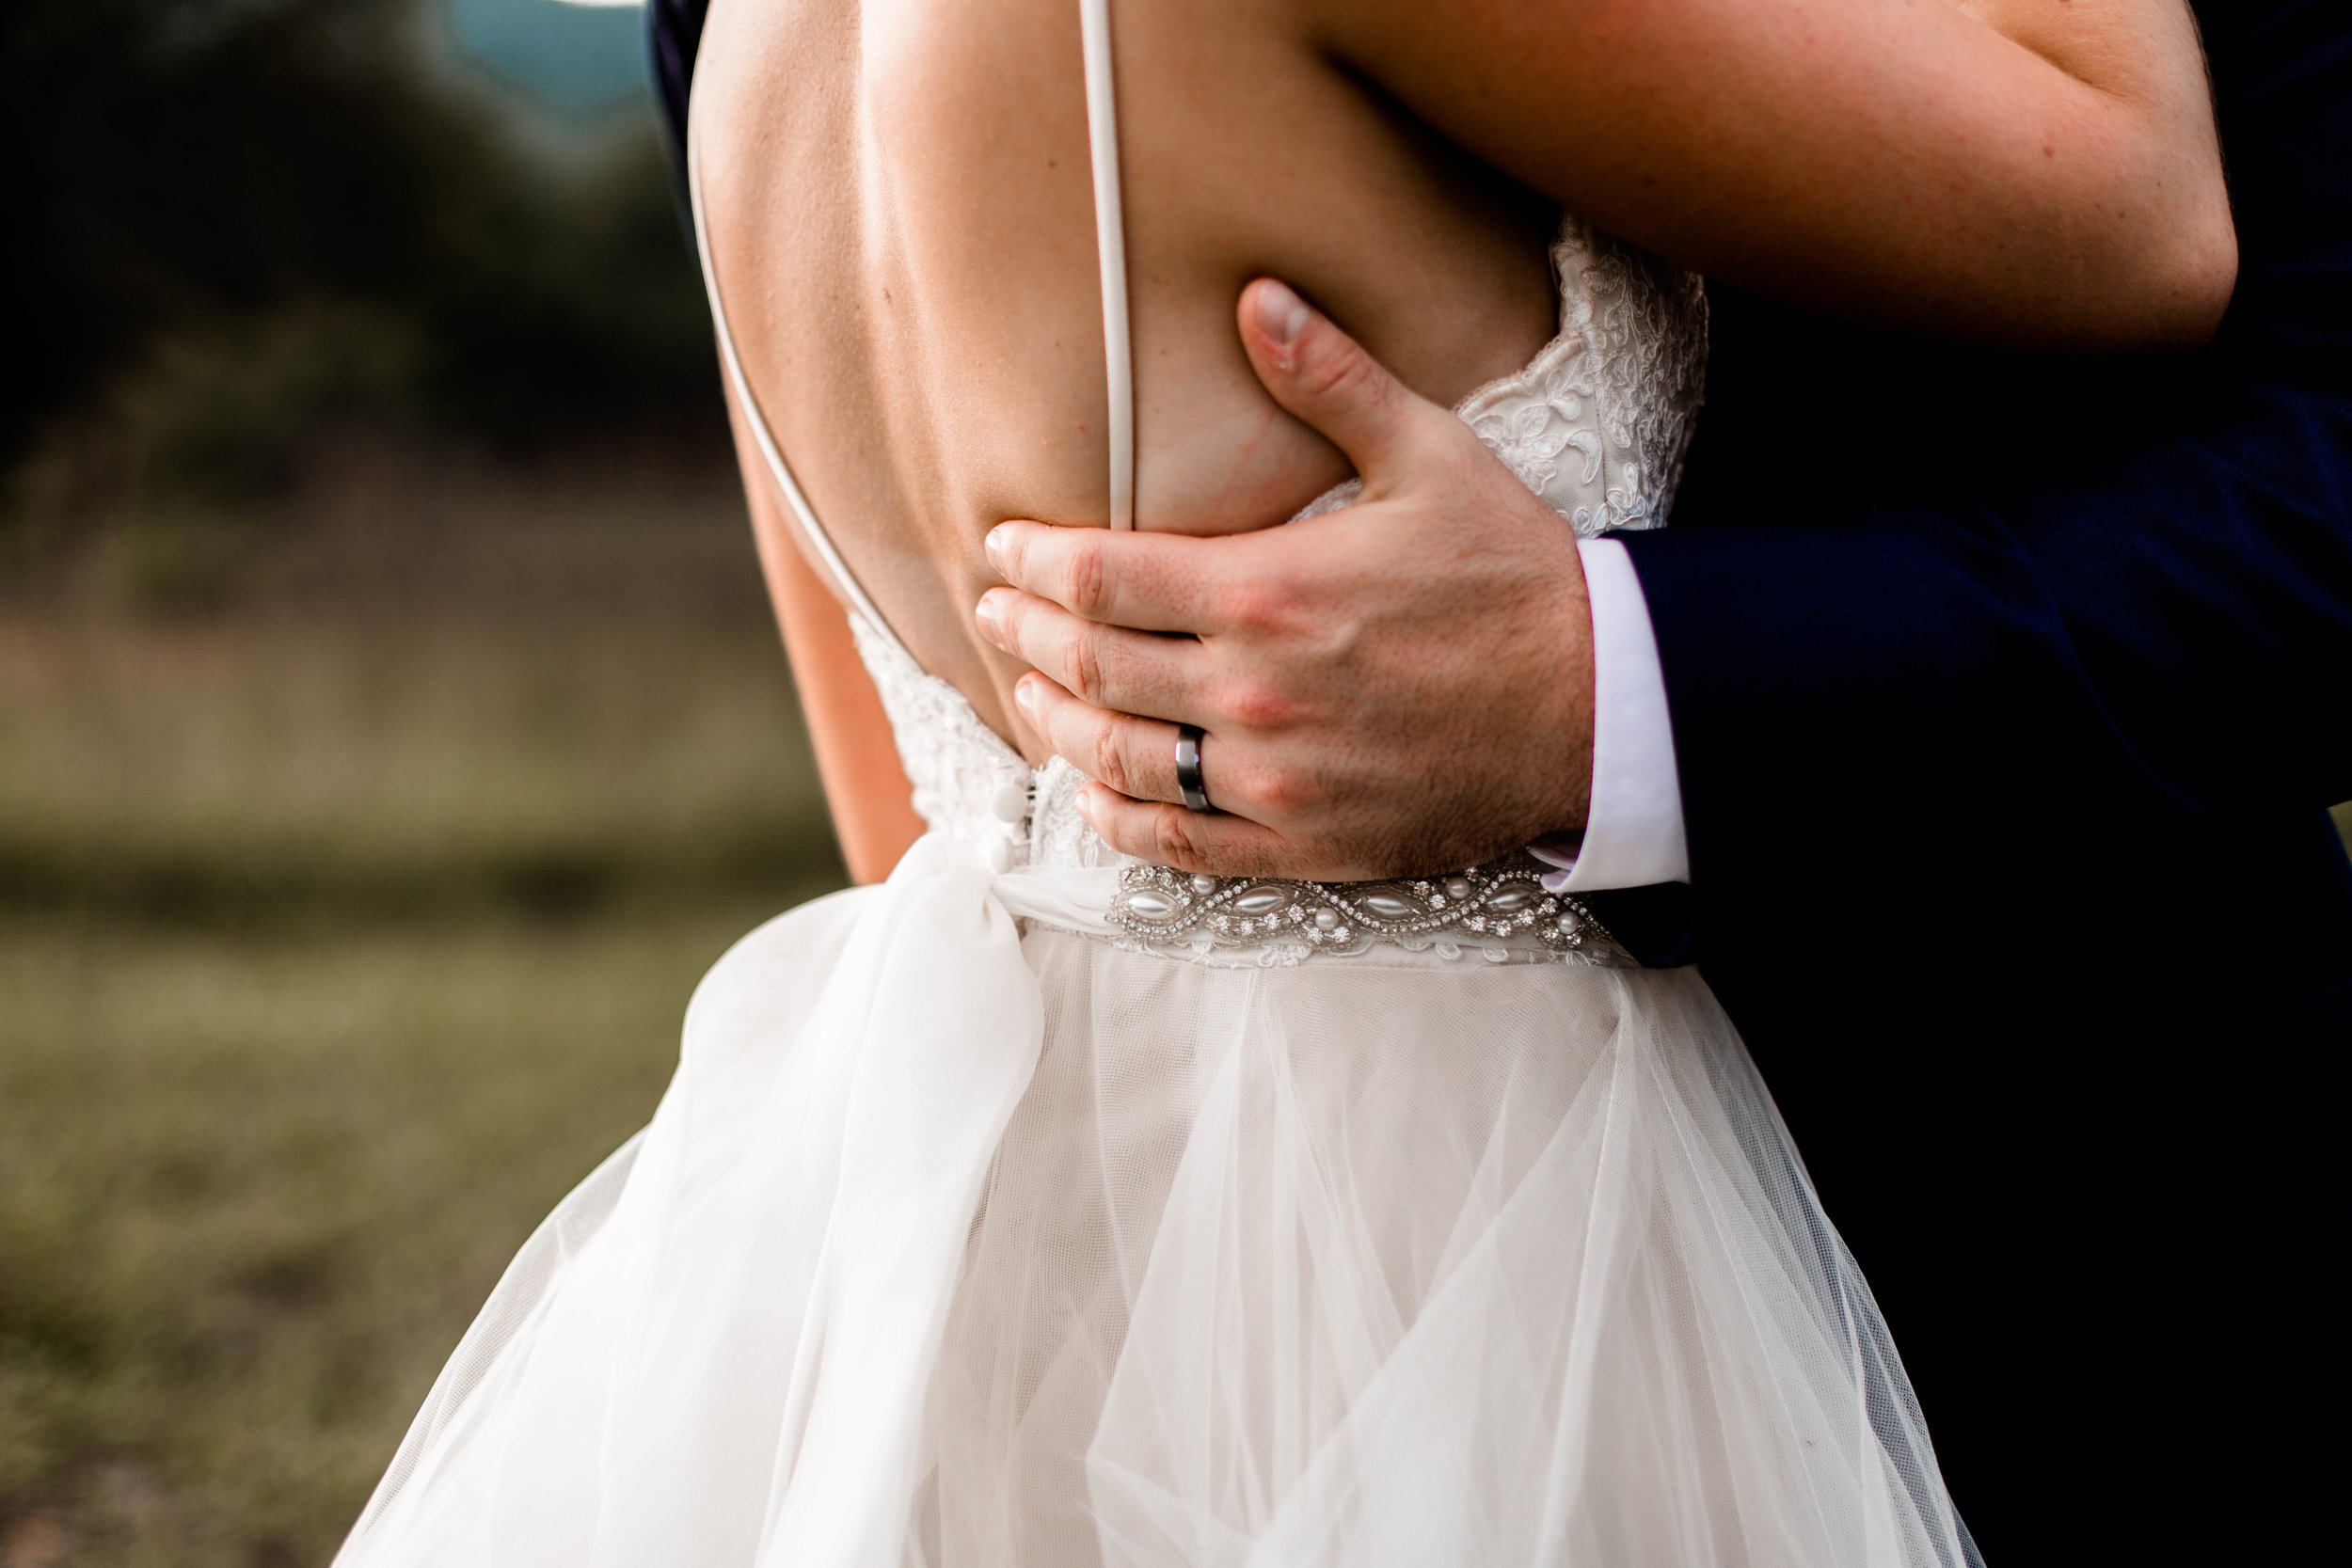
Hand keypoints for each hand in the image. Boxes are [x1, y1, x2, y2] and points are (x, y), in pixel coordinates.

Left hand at [973, 279, 1594, 881]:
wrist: (1601, 709)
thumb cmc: (1515, 577)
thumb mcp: (1431, 457)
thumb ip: (1331, 380)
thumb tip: (1254, 296)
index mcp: (1270, 591)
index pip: (1102, 578)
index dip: (1036, 560)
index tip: (1004, 546)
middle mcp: (1254, 692)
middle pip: (1091, 667)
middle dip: (1025, 635)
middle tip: (994, 612)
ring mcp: (1274, 778)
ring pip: (1119, 758)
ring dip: (1058, 723)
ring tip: (1031, 693)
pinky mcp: (1303, 842)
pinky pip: (1179, 842)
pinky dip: (1120, 817)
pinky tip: (1096, 793)